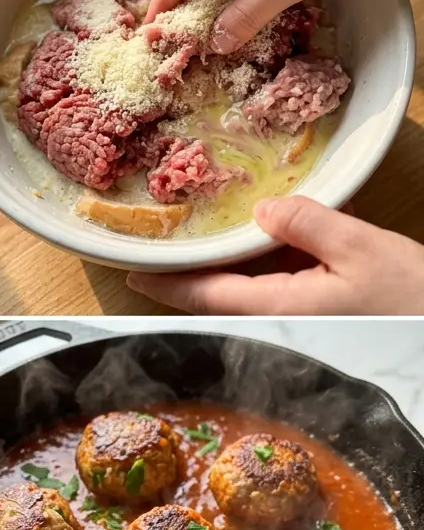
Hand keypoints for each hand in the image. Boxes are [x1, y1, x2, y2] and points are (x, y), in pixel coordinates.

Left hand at [127, 195, 423, 314]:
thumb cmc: (413, 297)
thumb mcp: (362, 249)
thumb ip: (307, 224)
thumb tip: (262, 209)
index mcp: (280, 307)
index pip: (205, 296)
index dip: (166, 284)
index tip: (133, 272)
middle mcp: (279, 320)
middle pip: (214, 297)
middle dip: (183, 277)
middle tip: (152, 252)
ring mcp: (295, 320)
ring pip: (240, 294)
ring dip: (215, 272)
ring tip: (190, 246)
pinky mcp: (312, 314)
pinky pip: (267, 291)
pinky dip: (251, 269)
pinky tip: (250, 247)